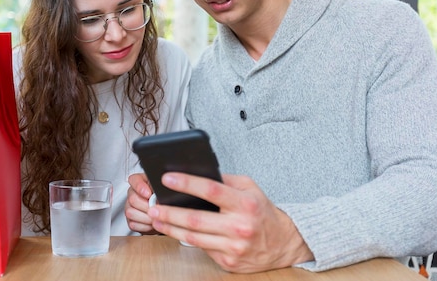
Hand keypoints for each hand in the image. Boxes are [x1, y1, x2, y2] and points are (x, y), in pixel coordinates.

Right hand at [125, 173, 158, 233]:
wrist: (164, 214)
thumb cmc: (163, 198)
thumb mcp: (164, 189)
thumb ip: (160, 188)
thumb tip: (161, 194)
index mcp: (140, 182)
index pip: (134, 180)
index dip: (140, 187)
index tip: (149, 194)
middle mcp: (132, 193)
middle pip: (133, 199)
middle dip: (147, 206)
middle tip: (157, 208)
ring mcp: (129, 207)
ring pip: (131, 212)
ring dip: (146, 217)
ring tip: (156, 216)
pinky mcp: (130, 220)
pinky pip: (133, 224)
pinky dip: (144, 226)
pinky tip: (152, 223)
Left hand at [147, 173, 313, 272]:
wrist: (283, 243)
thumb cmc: (262, 211)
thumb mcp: (249, 188)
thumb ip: (225, 180)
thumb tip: (195, 173)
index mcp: (245, 204)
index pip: (211, 190)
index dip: (187, 183)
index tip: (167, 178)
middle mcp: (240, 227)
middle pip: (196, 218)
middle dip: (170, 211)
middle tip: (153, 205)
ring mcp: (234, 247)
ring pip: (194, 237)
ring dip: (171, 228)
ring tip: (156, 218)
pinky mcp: (229, 262)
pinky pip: (202, 249)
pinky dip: (186, 239)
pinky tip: (174, 230)